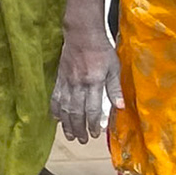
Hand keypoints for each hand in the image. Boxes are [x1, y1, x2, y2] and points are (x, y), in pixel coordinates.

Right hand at [51, 30, 123, 144]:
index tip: (95, 133)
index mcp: (94, 82)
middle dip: (79, 128)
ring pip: (64, 108)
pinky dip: (55, 110)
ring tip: (70, 135)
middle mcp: (79, 84)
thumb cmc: (102, 50)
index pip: (93, 109)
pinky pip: (55, 97)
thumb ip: (115, 88)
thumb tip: (120, 107)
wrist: (82, 34)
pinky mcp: (60, 78)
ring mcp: (67, 82)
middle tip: (82, 140)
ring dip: (67, 124)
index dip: (94, 124)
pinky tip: (57, 118)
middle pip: (76, 112)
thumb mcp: (114, 67)